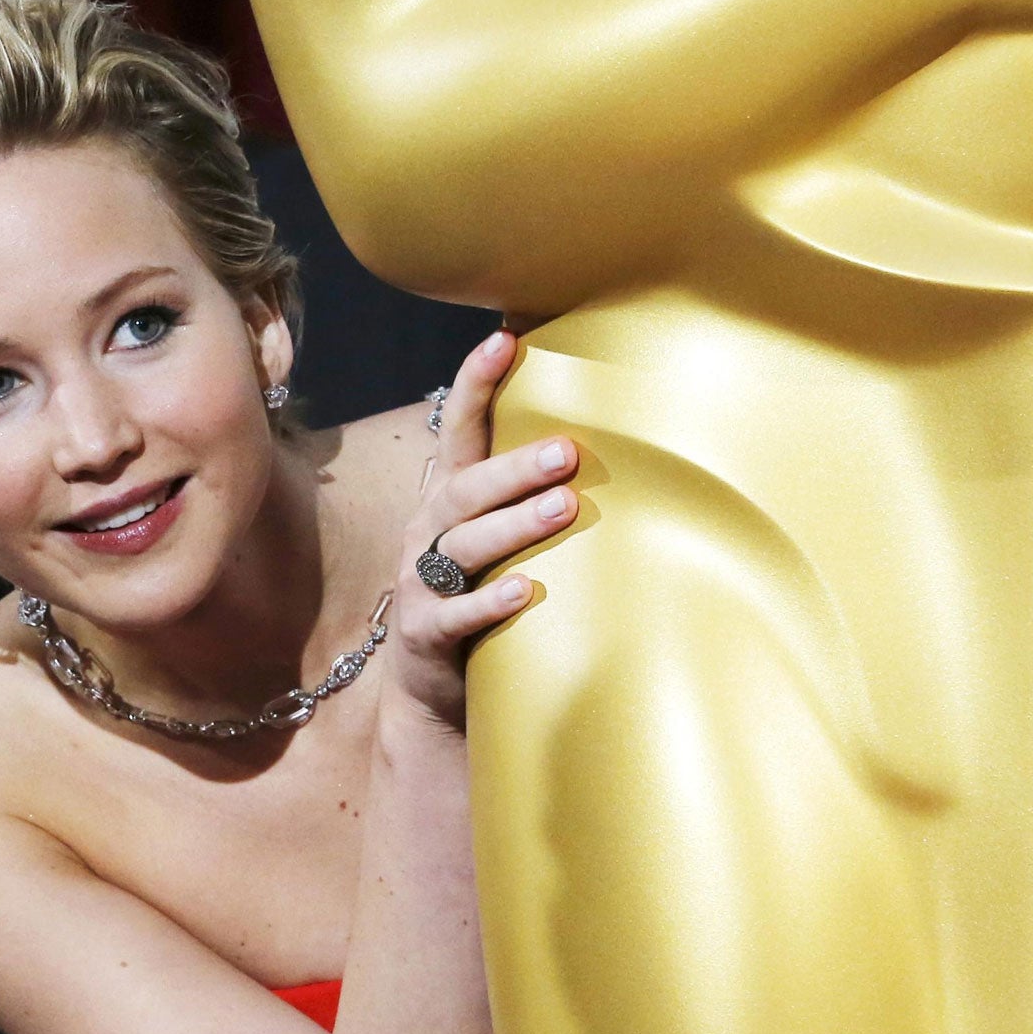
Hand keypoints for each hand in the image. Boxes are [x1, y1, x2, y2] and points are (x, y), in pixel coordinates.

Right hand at [387, 330, 578, 731]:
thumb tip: (611, 436)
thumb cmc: (482, 595)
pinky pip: (455, 613)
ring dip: (515, 524)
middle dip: (515, 467)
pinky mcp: (426, 633)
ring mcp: (421, 582)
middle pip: (466, 487)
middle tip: (566, 451)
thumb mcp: (497, 537)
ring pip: (465, 544)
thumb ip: (531, 493)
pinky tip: (525, 591)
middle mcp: (430, 530)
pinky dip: (490, 601)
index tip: (504, 340)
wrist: (432, 693)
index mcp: (449, 497)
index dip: (477, 381)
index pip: (460, 427)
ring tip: (564, 508)